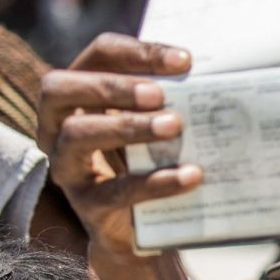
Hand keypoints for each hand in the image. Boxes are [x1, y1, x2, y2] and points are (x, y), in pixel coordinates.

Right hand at [38, 34, 198, 259]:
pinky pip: (114, 191)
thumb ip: (172, 98)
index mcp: (79, 91)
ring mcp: (66, 165)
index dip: (138, 52)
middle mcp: (58, 124)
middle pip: (60, 87)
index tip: (185, 61)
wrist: (140, 227)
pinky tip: (190, 175)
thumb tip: (220, 74)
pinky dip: (155, 181)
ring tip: (174, 126)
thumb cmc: (149, 158)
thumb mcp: (154, 122)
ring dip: (128, 127)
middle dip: (112, 86)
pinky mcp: (86, 205)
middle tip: (159, 95)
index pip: (100, 54)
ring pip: (78, 135)